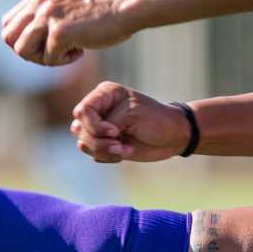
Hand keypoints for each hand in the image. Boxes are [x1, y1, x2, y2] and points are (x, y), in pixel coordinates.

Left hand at [1, 0, 134, 66]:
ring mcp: (48, 16)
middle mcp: (39, 3)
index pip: (7, 24)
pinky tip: (81, 50)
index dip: (21, 41)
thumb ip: (42, 18)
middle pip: (8, 38)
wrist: (125, 9)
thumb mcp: (63, 8)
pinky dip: (65, 61)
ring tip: (65, 51)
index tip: (45, 44)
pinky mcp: (60, 31)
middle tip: (52, 51)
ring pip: (21, 50)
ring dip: (42, 58)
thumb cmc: (99, 14)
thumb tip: (19, 45)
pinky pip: (48, 59)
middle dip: (28, 52)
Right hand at [69, 82, 188, 162]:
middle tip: (120, 144)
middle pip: (79, 128)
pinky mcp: (105, 143)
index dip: (94, 125)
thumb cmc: (156, 120)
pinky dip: (108, 157)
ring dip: (103, 150)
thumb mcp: (132, 116)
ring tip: (124, 149)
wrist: (173, 137)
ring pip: (83, 143)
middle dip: (99, 141)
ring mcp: (101, 127)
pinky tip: (125, 151)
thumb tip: (82, 142)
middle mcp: (99, 109)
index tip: (115, 132)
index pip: (83, 110)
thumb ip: (106, 125)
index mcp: (105, 94)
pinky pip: (93, 154)